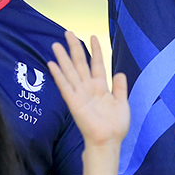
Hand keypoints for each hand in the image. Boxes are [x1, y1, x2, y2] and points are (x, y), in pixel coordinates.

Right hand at [47, 31, 129, 148]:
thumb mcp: (122, 103)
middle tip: (68, 33)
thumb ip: (120, 88)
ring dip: (63, 58)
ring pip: (70, 71)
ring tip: (56, 44)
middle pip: (80, 64)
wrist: (108, 142)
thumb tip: (120, 72)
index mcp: (101, 87)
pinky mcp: (73, 102)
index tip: (93, 36)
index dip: (96, 50)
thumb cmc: (116, 126)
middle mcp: (89, 88)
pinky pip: (64, 86)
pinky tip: (52, 63)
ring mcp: (80, 94)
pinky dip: (58, 75)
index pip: (97, 64)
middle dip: (74, 48)